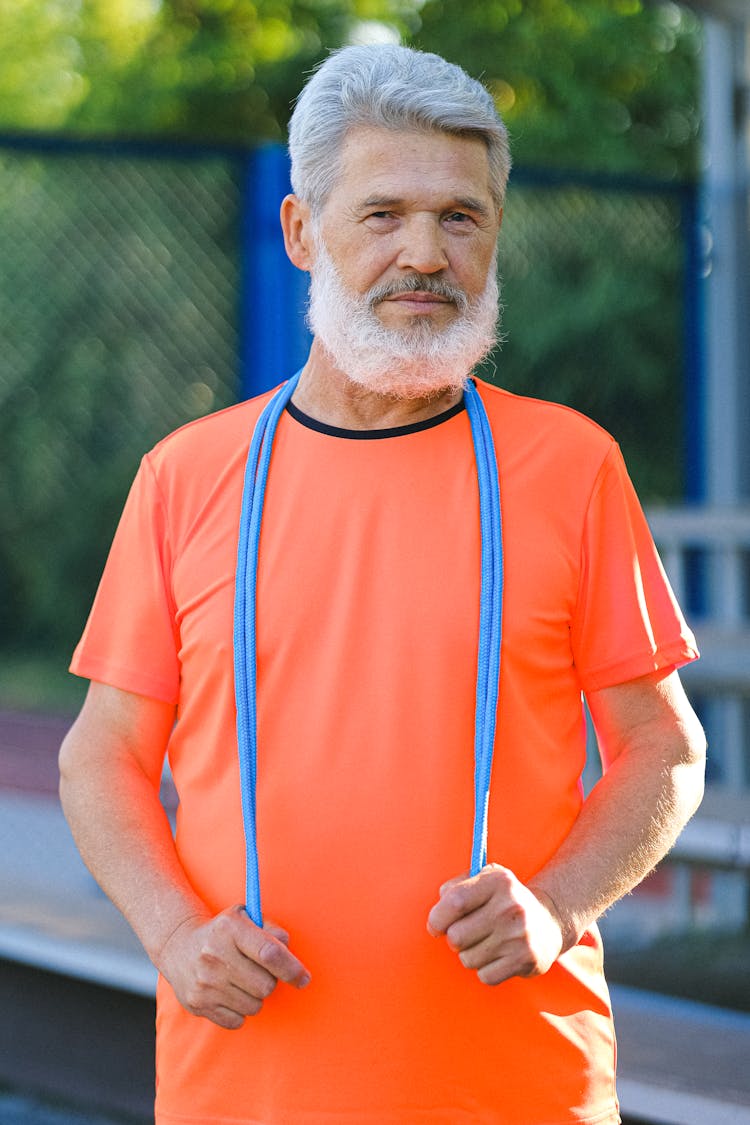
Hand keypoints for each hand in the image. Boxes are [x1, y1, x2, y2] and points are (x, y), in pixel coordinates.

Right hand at [156, 904, 310, 1028]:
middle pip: (266, 985)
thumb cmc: (223, 931)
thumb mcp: (244, 917)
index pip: (269, 952)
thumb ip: (270, 929)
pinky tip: (229, 992)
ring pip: (254, 1006)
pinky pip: (237, 1021)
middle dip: (270, 981)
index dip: (292, 968)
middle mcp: (214, 955)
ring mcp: (204, 983)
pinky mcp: (197, 1004)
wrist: (178, 945)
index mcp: (229, 929)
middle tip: (260, 972)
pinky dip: (239, 1010)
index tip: (304, 978)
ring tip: (242, 980)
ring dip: (255, 996)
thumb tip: (287, 948)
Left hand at [426, 864, 564, 985]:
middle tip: (465, 935)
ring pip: (467, 958)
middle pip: (456, 935)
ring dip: (470, 955)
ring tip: (486, 944)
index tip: (435, 926)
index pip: (455, 901)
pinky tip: (498, 957)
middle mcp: (510, 907)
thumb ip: (458, 886)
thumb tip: (439, 906)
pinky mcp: (525, 960)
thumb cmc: (504, 901)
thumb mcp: (487, 880)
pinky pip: (484, 975)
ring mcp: (519, 935)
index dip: (437, 918)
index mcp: (499, 881)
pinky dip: (485, 970)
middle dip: (454, 939)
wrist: (548, 921)